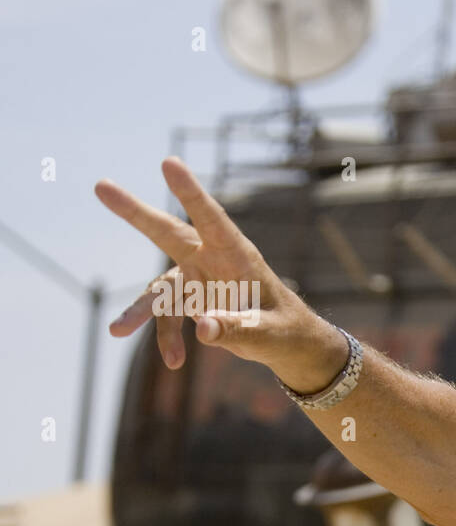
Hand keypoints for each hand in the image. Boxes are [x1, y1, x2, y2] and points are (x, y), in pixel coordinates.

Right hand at [94, 157, 318, 374]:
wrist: (285, 342)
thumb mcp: (268, 333)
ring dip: (139, 311)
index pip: (212, 219)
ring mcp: (197, 278)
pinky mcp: (189, 299)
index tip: (169, 163)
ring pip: (159, 288)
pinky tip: (175, 362)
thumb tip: (203, 329)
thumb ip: (238, 329)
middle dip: (135, 212)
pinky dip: (168, 339)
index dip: (190, 193)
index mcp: (238, 255)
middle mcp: (212, 259)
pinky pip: (168, 318)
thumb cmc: (285, 330)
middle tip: (101, 186)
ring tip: (116, 331)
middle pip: (169, 233)